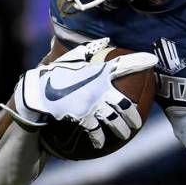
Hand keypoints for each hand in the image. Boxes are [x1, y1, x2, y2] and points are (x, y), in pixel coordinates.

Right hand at [7, 38, 156, 148]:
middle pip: (124, 104)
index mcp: (97, 73)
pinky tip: (101, 143)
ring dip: (122, 129)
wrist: (32, 94)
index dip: (138, 61)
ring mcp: (90, 104)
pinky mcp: (80, 118)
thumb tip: (105, 40)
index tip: (153, 60)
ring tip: (125, 134)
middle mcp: (98, 89)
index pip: (122, 65)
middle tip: (137, 122)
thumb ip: (88, 51)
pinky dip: (99, 138)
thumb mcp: (70, 60)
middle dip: (133, 115)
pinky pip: (95, 131)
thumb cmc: (52, 75)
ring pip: (114, 120)